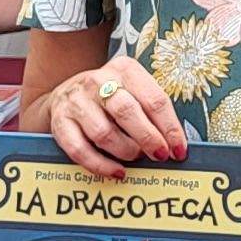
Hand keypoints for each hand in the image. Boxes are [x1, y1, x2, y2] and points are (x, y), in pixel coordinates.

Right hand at [34, 55, 182, 178]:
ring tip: (136, 158)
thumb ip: (152, 112)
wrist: (66, 94)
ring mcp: (76, 101)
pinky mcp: (60, 122)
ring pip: (104, 133)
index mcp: (124, 70)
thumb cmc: (110, 98)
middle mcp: (98, 81)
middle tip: (160, 155)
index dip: (170, 128)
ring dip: (126, 151)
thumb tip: (174, 144)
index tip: (179, 149)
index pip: (154, 99)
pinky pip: (81, 150)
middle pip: (127, 112)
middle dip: (149, 138)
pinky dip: (101, 165)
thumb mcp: (133, 92)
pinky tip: (117, 171)